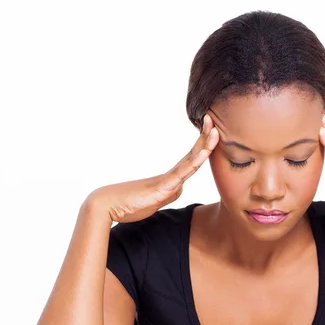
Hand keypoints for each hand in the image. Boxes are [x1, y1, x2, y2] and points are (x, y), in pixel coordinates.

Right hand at [88, 114, 218, 222]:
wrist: (110, 205)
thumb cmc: (132, 203)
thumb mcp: (158, 200)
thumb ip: (170, 192)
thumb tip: (179, 187)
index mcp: (171, 178)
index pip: (192, 159)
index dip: (203, 145)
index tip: (212, 131)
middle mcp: (170, 174)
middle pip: (193, 154)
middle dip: (205, 138)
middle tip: (213, 119)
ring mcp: (167, 179)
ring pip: (191, 161)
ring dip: (204, 146)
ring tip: (215, 131)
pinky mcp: (162, 186)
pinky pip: (181, 174)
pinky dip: (193, 163)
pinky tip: (204, 154)